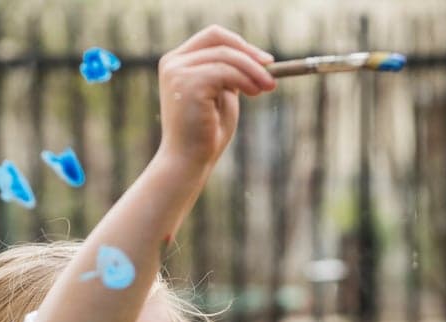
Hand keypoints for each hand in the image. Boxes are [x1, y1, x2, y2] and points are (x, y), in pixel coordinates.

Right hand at [156, 26, 274, 176]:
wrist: (189, 162)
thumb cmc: (206, 134)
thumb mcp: (221, 96)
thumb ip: (230, 75)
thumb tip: (257, 59)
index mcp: (178, 62)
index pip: (212, 37)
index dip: (240, 44)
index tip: (265, 61)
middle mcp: (173, 62)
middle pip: (218, 39)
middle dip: (249, 54)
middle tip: (272, 71)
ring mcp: (178, 71)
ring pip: (226, 55)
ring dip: (252, 70)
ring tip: (267, 88)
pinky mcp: (187, 83)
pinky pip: (226, 71)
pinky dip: (245, 80)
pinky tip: (254, 93)